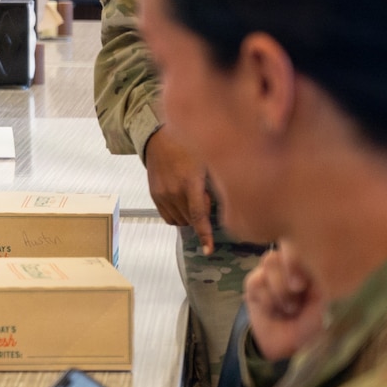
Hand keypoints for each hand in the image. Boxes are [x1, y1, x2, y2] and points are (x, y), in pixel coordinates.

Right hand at [143, 128, 213, 252]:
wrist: (157, 137)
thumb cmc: (187, 145)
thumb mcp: (208, 160)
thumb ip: (217, 182)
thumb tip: (232, 200)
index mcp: (190, 182)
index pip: (198, 216)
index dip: (205, 235)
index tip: (208, 250)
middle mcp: (173, 191)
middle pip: (191, 220)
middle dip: (201, 216)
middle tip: (205, 197)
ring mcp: (162, 194)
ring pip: (179, 221)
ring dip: (189, 216)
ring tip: (192, 196)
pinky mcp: (154, 195)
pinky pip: (167, 217)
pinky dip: (178, 214)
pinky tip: (183, 200)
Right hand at [245, 241, 319, 358]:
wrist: (288, 347)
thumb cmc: (313, 325)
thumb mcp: (325, 304)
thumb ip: (318, 281)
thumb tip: (304, 268)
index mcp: (313, 264)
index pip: (305, 243)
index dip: (300, 256)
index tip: (303, 282)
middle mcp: (292, 263)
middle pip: (285, 246)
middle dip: (289, 274)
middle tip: (297, 291)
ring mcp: (272, 271)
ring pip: (269, 262)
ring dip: (279, 289)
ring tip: (289, 309)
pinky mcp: (254, 283)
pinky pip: (255, 281)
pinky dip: (266, 299)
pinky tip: (273, 311)